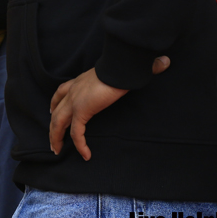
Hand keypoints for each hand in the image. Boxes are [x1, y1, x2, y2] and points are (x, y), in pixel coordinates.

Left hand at [48, 58, 170, 160]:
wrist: (121, 66)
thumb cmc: (125, 65)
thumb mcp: (126, 69)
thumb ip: (143, 68)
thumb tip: (164, 62)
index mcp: (80, 81)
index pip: (61, 91)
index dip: (55, 103)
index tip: (52, 111)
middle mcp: (74, 90)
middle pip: (55, 110)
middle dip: (52, 126)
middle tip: (53, 140)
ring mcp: (75, 100)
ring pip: (58, 123)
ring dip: (56, 138)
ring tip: (57, 151)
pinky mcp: (82, 110)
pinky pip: (76, 133)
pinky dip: (79, 145)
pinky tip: (85, 155)